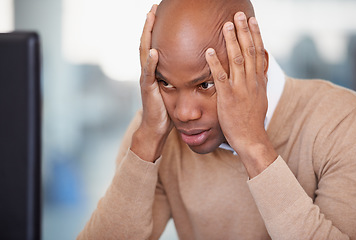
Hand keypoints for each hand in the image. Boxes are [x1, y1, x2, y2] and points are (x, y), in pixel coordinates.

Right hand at [130, 4, 172, 161]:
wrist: (156, 128)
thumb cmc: (166, 110)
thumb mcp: (174, 89)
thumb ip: (178, 76)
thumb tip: (195, 67)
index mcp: (155, 70)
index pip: (154, 44)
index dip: (156, 29)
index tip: (161, 13)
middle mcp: (148, 71)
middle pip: (146, 43)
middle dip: (149, 25)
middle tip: (153, 8)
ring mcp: (146, 79)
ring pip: (144, 52)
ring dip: (146, 36)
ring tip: (150, 19)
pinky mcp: (148, 89)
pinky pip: (149, 73)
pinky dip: (150, 62)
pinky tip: (153, 51)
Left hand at [205, 12, 276, 176]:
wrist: (251, 138)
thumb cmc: (252, 120)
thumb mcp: (259, 98)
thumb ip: (257, 82)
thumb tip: (258, 69)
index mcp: (258, 80)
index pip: (258, 52)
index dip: (255, 35)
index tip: (252, 20)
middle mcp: (251, 81)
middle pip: (249, 51)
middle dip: (244, 31)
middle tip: (238, 14)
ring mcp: (240, 88)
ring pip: (237, 60)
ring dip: (232, 41)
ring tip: (226, 25)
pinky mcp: (228, 97)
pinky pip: (221, 77)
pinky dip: (216, 63)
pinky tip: (209, 51)